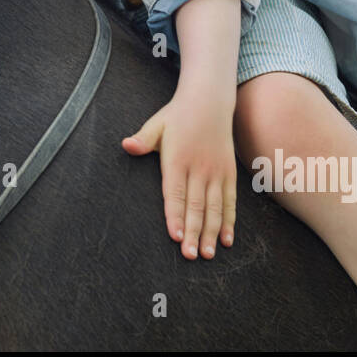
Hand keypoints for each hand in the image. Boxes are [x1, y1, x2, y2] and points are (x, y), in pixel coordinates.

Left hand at [122, 93, 236, 259]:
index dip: (175, 215)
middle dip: (194, 232)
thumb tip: (127, 145)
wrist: (209, 101)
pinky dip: (229, 221)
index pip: (175, 192)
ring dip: (212, 232)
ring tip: (208, 253)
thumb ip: (143, 139)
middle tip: (191, 255)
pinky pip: (230, 201)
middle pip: (196, 205)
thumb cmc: (177, 116)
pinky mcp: (229, 173)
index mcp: (178, 159)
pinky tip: (227, 240)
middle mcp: (199, 168)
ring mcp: (216, 172)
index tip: (176, 236)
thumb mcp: (156, 125)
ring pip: (214, 207)